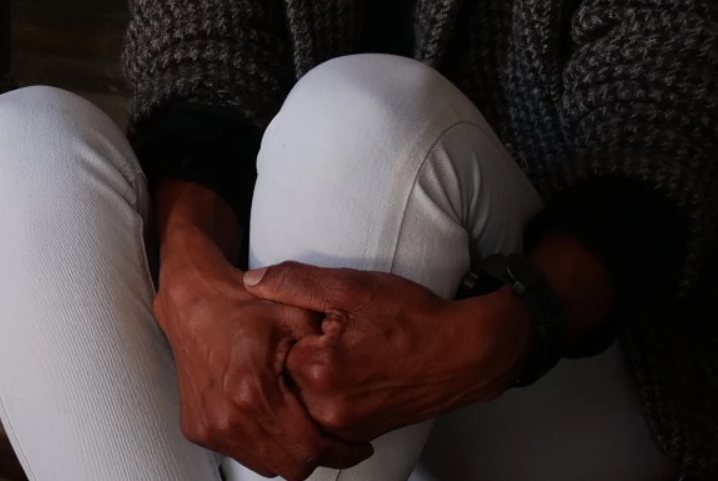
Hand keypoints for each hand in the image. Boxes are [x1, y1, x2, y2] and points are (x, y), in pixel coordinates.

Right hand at [151, 183, 374, 480]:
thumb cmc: (242, 307)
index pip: (311, 449)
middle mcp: (228, 416)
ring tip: (301, 424)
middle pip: (291, 466)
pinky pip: (243, 454)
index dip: (341, 451)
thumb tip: (361, 384)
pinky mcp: (198, 428)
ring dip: (289, 452)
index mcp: (254, 392)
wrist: (191, 303)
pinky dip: (263, 445)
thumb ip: (329, 353)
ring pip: (267, 466)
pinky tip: (272, 419)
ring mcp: (210, 426)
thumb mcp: (297, 317)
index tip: (356, 443)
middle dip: (318, 455)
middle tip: (333, 437)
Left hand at [242, 263, 526, 441]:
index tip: (318, 318)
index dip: (292, 325)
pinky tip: (356, 371)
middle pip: (286, 374)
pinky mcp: (362, 435)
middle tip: (338, 334)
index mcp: (318, 371)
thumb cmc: (414, 318)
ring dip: (316, 374)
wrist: (467, 353)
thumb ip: (294, 283)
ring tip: (349, 351)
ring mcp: (346, 427)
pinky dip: (333, 393)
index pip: (273, 346)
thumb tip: (251, 282)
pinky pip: (328, 413)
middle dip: (302, 351)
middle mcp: (328, 409)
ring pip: (305, 395)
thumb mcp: (351, 287)